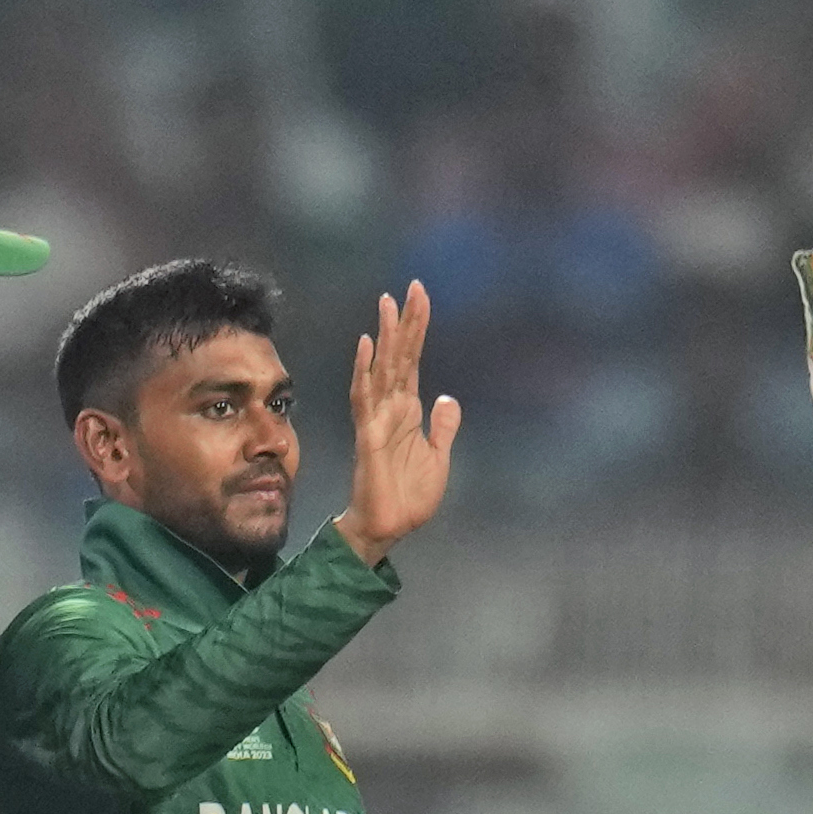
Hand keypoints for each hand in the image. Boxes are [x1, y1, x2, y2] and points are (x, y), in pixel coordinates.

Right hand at [333, 281, 459, 564]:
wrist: (390, 526)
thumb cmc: (409, 495)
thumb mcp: (438, 457)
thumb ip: (443, 427)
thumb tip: (448, 398)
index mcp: (408, 410)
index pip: (413, 360)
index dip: (418, 329)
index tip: (421, 296)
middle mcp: (391, 407)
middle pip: (399, 355)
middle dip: (406, 321)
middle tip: (410, 287)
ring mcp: (377, 417)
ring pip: (382, 368)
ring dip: (385, 335)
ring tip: (388, 303)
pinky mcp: (368, 434)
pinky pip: (364, 396)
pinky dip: (365, 370)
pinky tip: (367, 345)